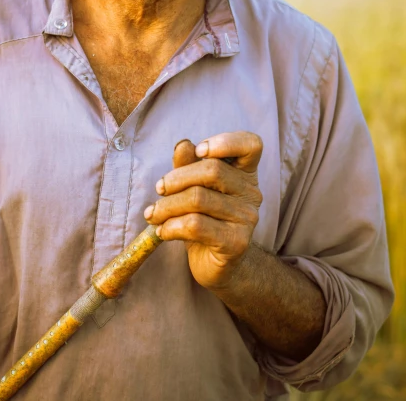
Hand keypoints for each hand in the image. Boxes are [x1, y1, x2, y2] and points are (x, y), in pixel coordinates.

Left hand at [143, 132, 262, 291]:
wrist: (216, 264)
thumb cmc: (204, 219)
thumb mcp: (193, 188)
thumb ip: (188, 164)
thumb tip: (184, 144)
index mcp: (244, 173)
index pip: (251, 144)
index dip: (225, 142)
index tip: (199, 151)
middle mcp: (251, 193)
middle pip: (212, 170)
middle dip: (176, 178)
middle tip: (159, 189)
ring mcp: (246, 218)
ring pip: (198, 199)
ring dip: (166, 206)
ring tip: (153, 214)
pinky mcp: (236, 242)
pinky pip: (195, 225)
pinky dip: (171, 226)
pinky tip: (162, 231)